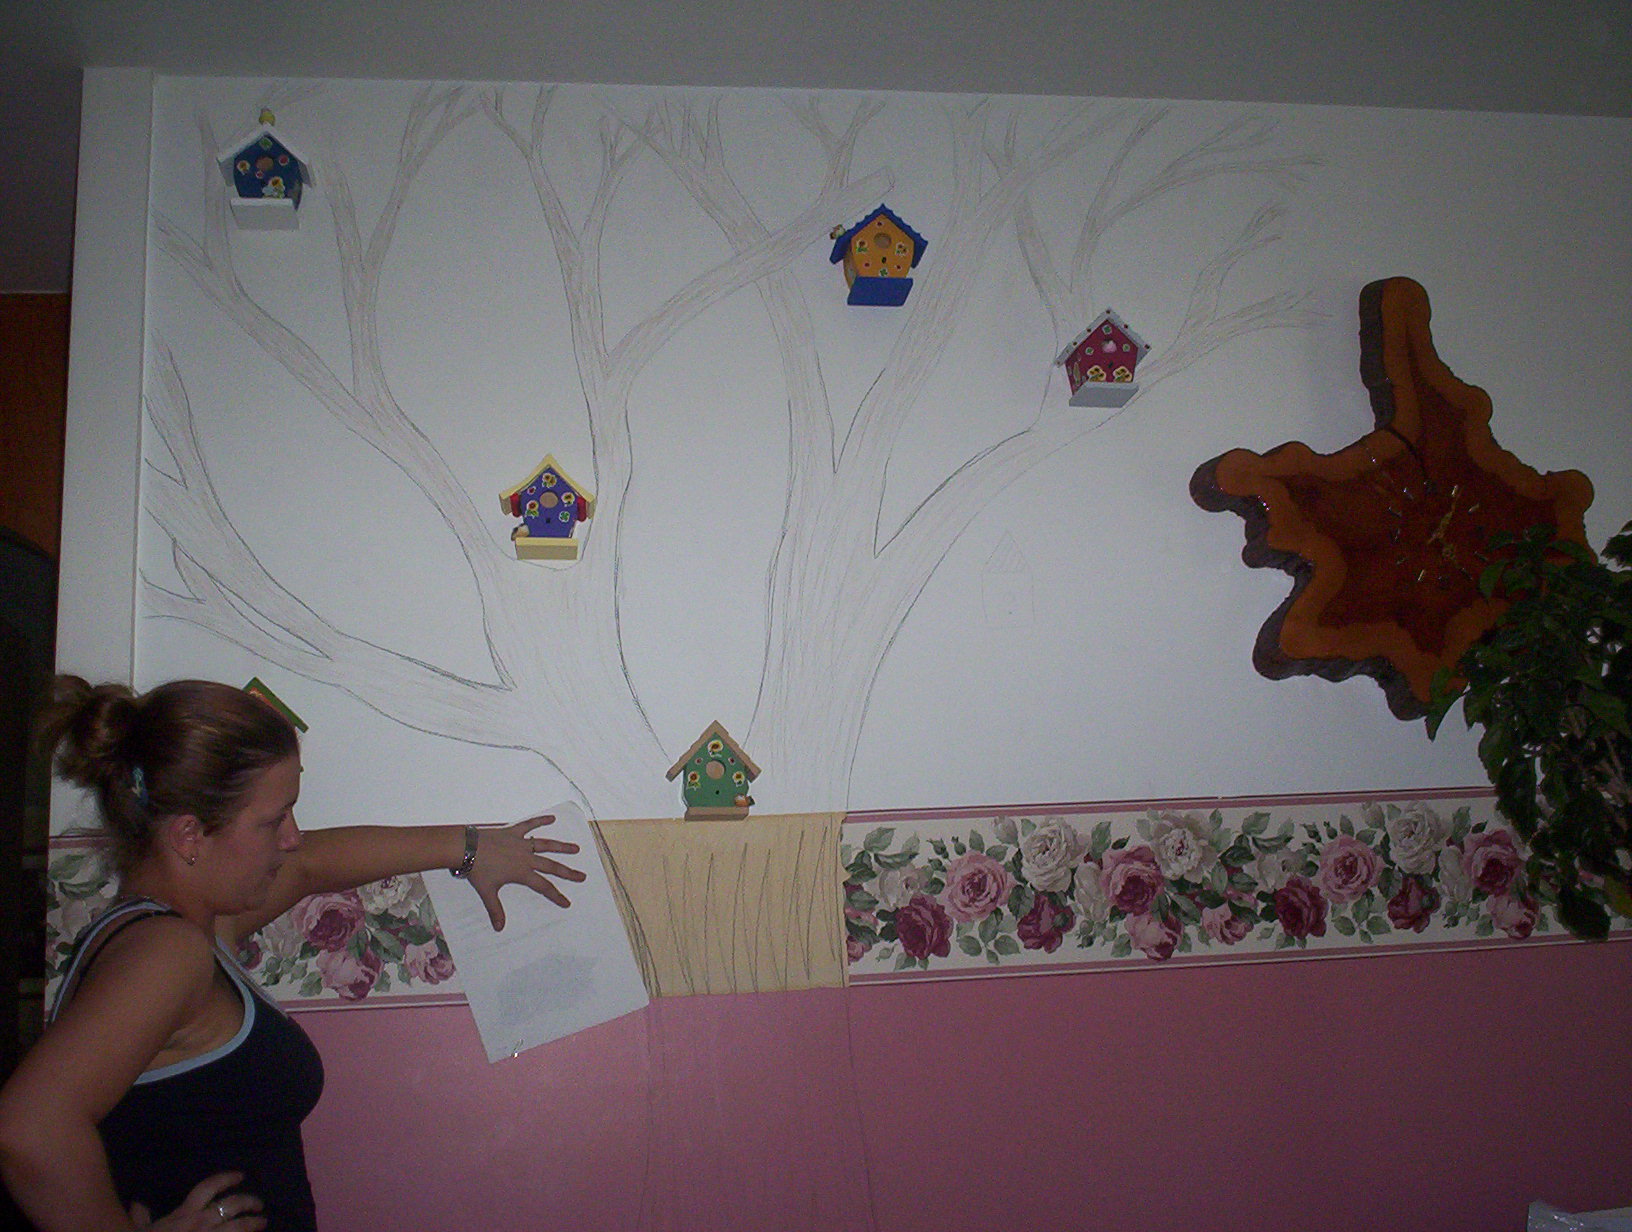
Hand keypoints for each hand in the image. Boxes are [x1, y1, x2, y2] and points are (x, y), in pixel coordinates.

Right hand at [130, 1172, 264, 1230]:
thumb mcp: (140, 1230)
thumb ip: (139, 1216)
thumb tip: (136, 1203)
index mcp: (184, 1214)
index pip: (209, 1188)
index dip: (226, 1178)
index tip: (240, 1176)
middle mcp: (201, 1223)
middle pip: (231, 1205)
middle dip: (248, 1202)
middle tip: (259, 1204)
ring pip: (238, 1227)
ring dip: (253, 1223)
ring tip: (262, 1222)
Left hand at [467, 814, 586, 929]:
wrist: (466, 848)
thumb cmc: (476, 870)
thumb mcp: (487, 892)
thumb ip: (495, 910)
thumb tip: (499, 928)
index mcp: (521, 873)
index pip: (543, 886)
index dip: (556, 895)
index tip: (567, 902)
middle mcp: (525, 857)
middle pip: (551, 866)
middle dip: (568, 873)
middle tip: (582, 876)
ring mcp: (520, 843)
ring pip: (546, 845)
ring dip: (561, 847)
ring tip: (576, 848)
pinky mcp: (512, 831)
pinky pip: (529, 825)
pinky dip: (540, 821)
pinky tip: (551, 818)